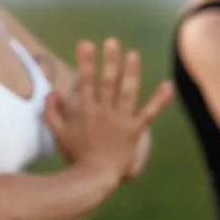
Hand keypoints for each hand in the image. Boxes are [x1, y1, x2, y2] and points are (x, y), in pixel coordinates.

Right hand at [43, 38, 173, 183]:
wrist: (93, 177)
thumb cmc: (75, 155)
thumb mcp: (57, 132)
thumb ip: (51, 110)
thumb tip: (52, 91)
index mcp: (85, 109)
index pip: (85, 80)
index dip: (86, 61)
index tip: (86, 44)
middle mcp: (103, 110)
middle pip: (107, 80)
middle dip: (110, 59)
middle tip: (112, 42)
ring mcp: (120, 119)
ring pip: (127, 91)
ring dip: (131, 71)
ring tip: (133, 54)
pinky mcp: (135, 130)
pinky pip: (149, 112)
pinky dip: (160, 99)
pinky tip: (168, 85)